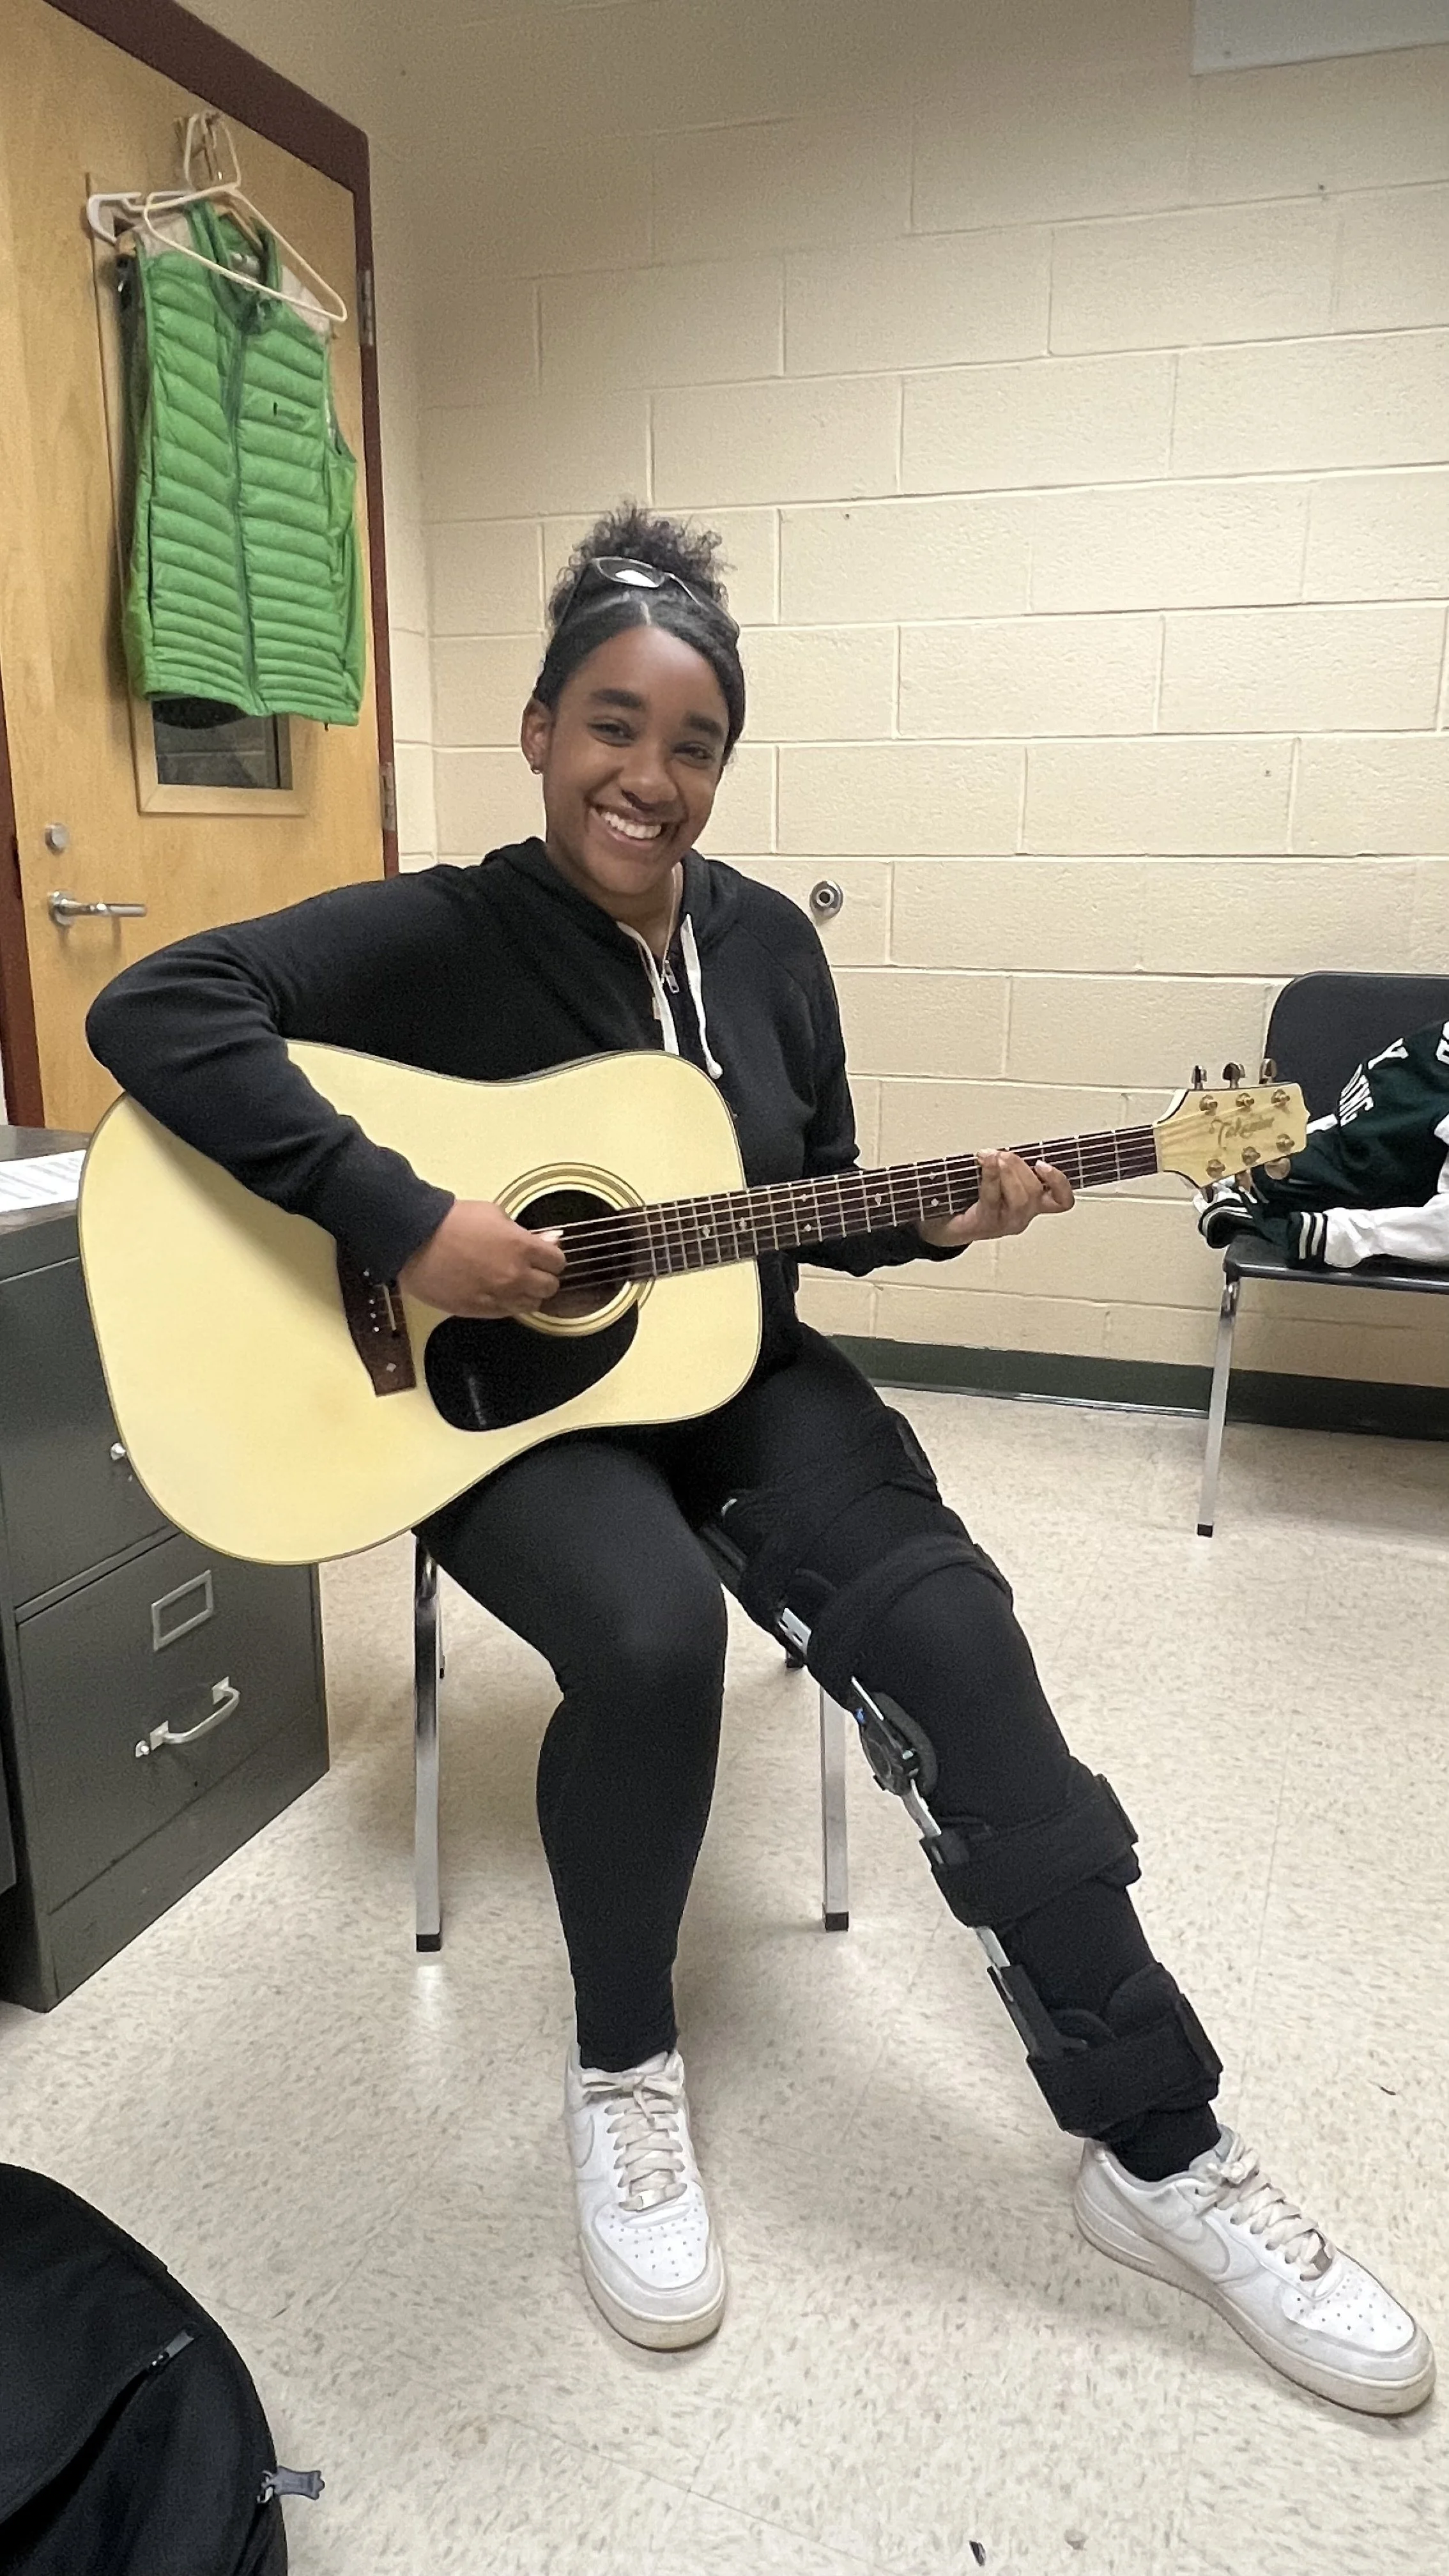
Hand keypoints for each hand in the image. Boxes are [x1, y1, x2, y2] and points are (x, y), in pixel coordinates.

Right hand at [399, 1199, 565, 1317]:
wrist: (415, 1239)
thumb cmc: (450, 1222)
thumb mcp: (495, 1214)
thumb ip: (525, 1232)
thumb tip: (547, 1239)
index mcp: (521, 1247)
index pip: (558, 1262)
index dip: (551, 1257)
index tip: (545, 1255)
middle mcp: (514, 1276)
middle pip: (550, 1287)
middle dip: (543, 1277)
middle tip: (531, 1269)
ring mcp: (497, 1296)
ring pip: (531, 1305)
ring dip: (527, 1294)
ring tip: (513, 1281)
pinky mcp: (479, 1310)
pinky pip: (507, 1313)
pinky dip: (507, 1304)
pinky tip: (496, 1291)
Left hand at [917, 1151, 1073, 1247]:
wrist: (940, 1224)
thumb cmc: (969, 1199)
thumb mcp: (996, 1179)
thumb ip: (1009, 1167)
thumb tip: (1009, 1146)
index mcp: (1030, 1205)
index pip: (1061, 1200)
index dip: (1060, 1183)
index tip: (1044, 1164)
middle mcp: (1021, 1217)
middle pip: (1035, 1193)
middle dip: (1021, 1166)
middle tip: (1004, 1154)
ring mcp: (1004, 1223)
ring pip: (1020, 1198)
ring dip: (1008, 1171)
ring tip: (993, 1156)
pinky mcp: (984, 1224)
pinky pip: (992, 1199)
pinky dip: (991, 1176)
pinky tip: (985, 1162)